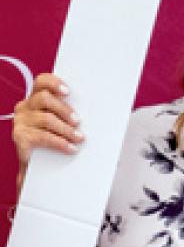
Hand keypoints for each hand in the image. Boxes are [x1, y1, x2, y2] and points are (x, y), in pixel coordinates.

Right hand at [12, 73, 83, 193]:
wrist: (38, 165)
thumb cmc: (54, 137)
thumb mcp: (61, 122)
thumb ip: (71, 113)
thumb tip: (100, 109)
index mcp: (36, 98)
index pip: (41, 81)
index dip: (54, 83)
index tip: (68, 91)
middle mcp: (26, 107)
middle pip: (44, 99)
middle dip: (64, 109)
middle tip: (78, 121)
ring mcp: (21, 122)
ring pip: (46, 119)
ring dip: (66, 129)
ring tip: (79, 138)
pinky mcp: (20, 137)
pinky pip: (43, 137)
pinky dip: (60, 142)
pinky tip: (71, 148)